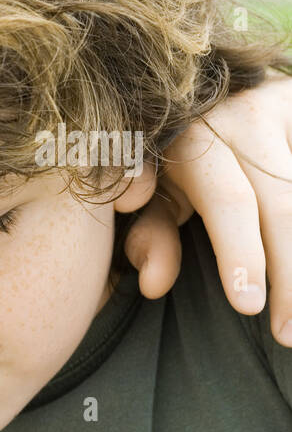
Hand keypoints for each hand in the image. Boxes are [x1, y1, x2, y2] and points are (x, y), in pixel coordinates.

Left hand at [132, 72, 291, 345]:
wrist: (214, 96)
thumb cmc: (181, 162)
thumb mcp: (159, 196)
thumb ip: (152, 238)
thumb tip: (153, 287)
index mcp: (195, 140)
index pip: (229, 205)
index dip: (241, 257)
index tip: (248, 308)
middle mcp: (246, 119)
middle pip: (282, 206)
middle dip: (289, 276)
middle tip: (287, 335)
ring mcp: (282, 109)